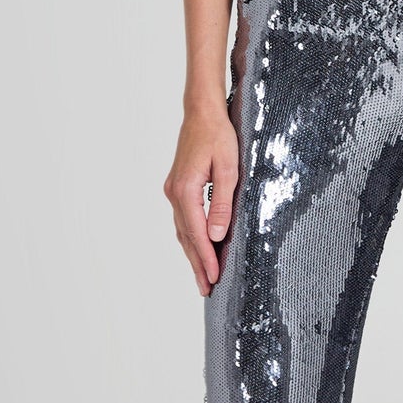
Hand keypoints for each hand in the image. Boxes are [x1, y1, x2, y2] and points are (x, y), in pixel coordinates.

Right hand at [165, 104, 239, 296]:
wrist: (202, 112)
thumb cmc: (219, 136)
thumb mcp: (229, 169)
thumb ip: (223, 203)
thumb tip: (217, 235)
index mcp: (186, 190)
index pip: (197, 233)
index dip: (206, 258)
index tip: (214, 278)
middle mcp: (175, 193)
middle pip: (186, 237)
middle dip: (197, 264)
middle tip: (206, 290)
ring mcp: (174, 190)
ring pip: (183, 230)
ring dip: (192, 254)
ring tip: (202, 277)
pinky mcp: (178, 187)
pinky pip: (184, 220)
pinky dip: (190, 238)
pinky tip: (197, 249)